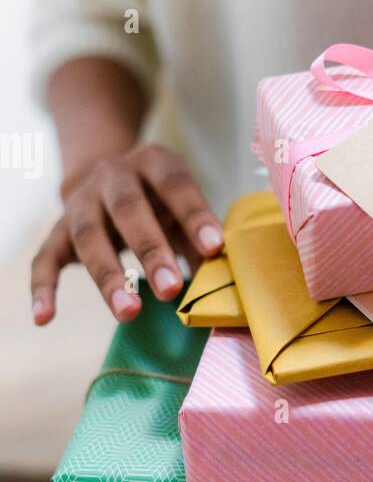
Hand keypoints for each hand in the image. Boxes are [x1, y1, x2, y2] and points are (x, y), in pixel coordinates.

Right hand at [31, 144, 223, 324]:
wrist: (104, 173)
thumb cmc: (158, 200)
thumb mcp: (182, 209)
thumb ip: (198, 241)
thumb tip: (221, 279)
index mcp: (152, 163)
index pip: (175, 185)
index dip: (194, 216)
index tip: (214, 248)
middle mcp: (113, 176)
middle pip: (129, 209)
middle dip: (150, 250)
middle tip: (171, 289)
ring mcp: (81, 202)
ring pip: (88, 236)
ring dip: (108, 276)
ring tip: (129, 312)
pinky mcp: (57, 230)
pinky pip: (44, 258)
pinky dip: (42, 289)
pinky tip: (45, 318)